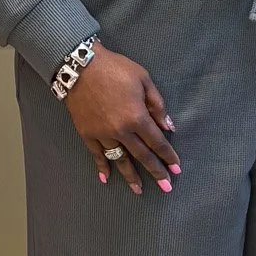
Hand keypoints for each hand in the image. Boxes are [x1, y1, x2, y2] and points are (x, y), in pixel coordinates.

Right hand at [63, 45, 179, 196]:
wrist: (78, 65)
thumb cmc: (114, 68)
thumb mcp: (143, 78)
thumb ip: (157, 104)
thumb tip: (168, 127)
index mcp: (137, 117)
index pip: (157, 142)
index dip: (168, 156)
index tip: (176, 169)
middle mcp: (121, 131)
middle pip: (142, 156)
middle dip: (156, 172)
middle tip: (166, 187)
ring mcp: (103, 134)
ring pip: (120, 160)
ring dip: (131, 176)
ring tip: (139, 190)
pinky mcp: (87, 133)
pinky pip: (97, 154)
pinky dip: (102, 167)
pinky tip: (106, 178)